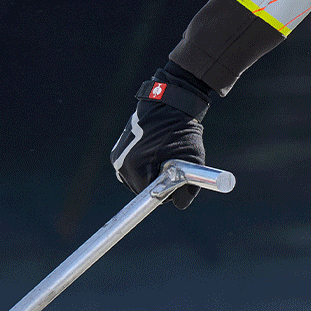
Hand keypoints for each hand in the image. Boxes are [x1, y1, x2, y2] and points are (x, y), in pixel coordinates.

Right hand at [110, 66, 210, 209]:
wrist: (167, 105)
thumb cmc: (181, 132)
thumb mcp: (193, 161)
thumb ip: (188, 188)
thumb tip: (180, 205)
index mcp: (137, 169)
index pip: (151, 196)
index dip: (167, 192)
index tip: (175, 183)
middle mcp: (122, 166)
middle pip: (142, 190)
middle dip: (158, 183)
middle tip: (173, 167)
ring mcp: (117, 159)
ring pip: (137, 181)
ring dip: (150, 175)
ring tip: (163, 157)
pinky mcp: (117, 152)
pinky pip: (132, 170)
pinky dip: (143, 167)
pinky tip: (154, 154)